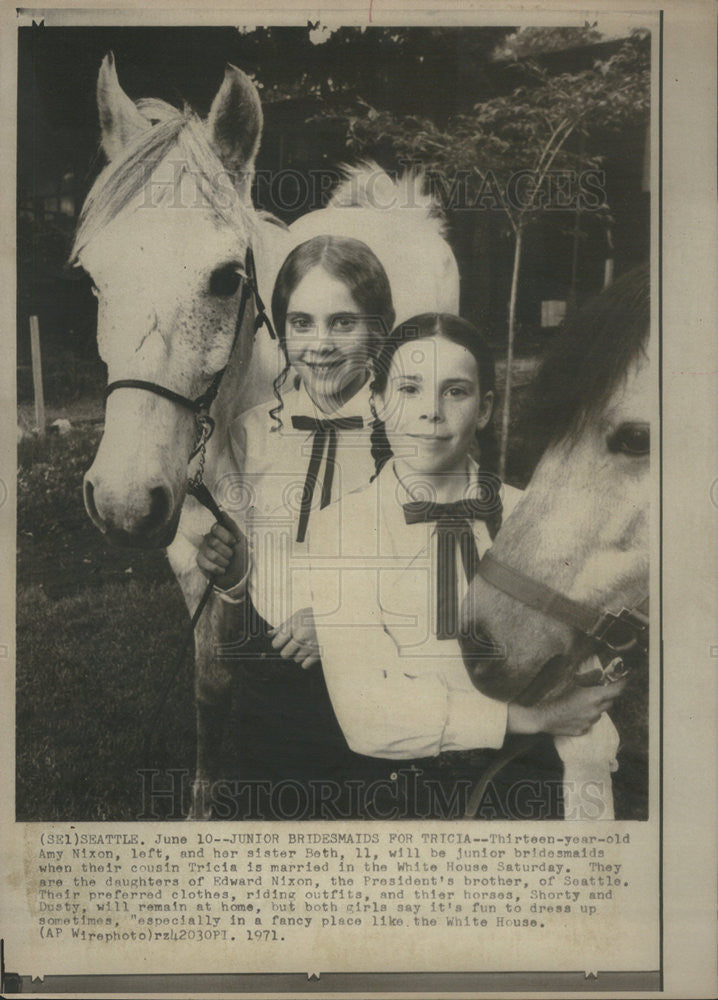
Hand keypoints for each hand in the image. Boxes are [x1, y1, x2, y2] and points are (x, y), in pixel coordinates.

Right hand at [196, 513, 247, 591]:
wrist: (241, 576)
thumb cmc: (242, 557)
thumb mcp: (241, 540)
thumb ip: (232, 525)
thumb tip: (222, 511)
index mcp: (219, 533)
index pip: (215, 528)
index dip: (226, 537)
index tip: (234, 543)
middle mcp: (209, 539)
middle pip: (213, 541)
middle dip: (226, 552)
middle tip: (231, 556)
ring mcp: (203, 551)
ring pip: (210, 554)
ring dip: (223, 561)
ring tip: (227, 564)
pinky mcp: (200, 563)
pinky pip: (204, 563)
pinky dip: (217, 569)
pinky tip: (222, 570)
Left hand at [269, 608, 319, 668]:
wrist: (336, 618)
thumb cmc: (316, 616)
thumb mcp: (298, 615)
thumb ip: (283, 626)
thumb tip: (269, 634)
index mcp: (294, 626)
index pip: (276, 644)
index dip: (278, 643)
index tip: (282, 641)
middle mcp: (301, 638)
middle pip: (285, 654)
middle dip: (288, 650)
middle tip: (295, 644)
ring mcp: (310, 647)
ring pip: (296, 659)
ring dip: (299, 654)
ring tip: (306, 645)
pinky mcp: (318, 654)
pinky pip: (305, 665)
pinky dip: (306, 661)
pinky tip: (310, 652)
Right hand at [508, 677, 626, 736]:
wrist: (542, 717)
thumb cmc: (554, 695)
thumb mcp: (571, 681)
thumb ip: (589, 677)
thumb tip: (600, 674)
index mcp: (594, 696)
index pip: (617, 690)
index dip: (621, 683)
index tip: (624, 679)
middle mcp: (595, 710)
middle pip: (610, 702)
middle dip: (606, 695)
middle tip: (596, 689)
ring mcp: (590, 722)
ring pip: (599, 712)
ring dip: (596, 706)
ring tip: (580, 701)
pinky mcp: (583, 730)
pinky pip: (590, 721)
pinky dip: (586, 716)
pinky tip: (574, 712)